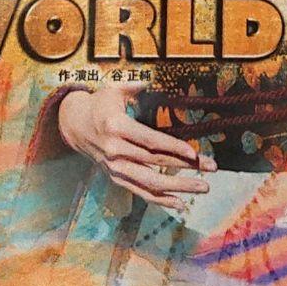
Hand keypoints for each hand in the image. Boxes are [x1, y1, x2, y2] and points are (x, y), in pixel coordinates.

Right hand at [57, 82, 216, 210]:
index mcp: (117, 127)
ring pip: (151, 183)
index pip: (149, 142)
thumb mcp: (113, 90)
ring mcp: (116, 168)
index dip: (172, 148)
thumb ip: (135, 87)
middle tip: (212, 168)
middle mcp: (116, 151)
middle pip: (156, 163)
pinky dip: (161, 200)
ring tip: (204, 187)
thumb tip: (152, 81)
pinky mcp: (116, 178)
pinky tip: (181, 204)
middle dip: (186, 167)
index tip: (194, 153)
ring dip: (179, 188)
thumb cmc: (100, 104)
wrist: (74, 126)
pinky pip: (141, 192)